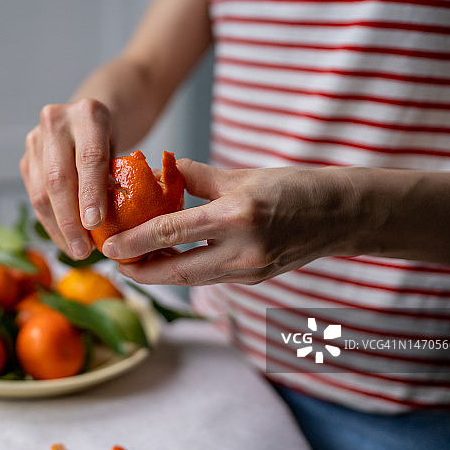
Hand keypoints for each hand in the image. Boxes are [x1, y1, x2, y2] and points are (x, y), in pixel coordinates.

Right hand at [20, 98, 112, 259]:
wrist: (91, 120)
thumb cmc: (115, 141)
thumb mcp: (126, 150)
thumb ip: (120, 180)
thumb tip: (117, 228)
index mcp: (89, 113)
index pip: (89, 158)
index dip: (91, 194)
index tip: (95, 225)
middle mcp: (57, 121)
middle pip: (58, 177)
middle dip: (70, 220)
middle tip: (83, 250)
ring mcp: (36, 139)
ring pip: (41, 191)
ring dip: (58, 227)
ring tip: (76, 251)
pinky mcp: (26, 158)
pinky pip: (35, 197)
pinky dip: (50, 223)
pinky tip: (64, 240)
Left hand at [103, 160, 360, 284]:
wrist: (340, 215)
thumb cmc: (292, 187)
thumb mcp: (240, 175)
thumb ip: (196, 177)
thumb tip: (159, 170)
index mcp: (235, 216)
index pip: (171, 233)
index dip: (135, 243)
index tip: (109, 247)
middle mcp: (242, 250)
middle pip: (176, 271)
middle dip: (140, 272)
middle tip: (114, 264)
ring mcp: (249, 270)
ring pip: (191, 279)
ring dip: (160, 274)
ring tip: (135, 263)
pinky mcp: (254, 279)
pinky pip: (210, 277)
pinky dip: (185, 270)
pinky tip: (170, 261)